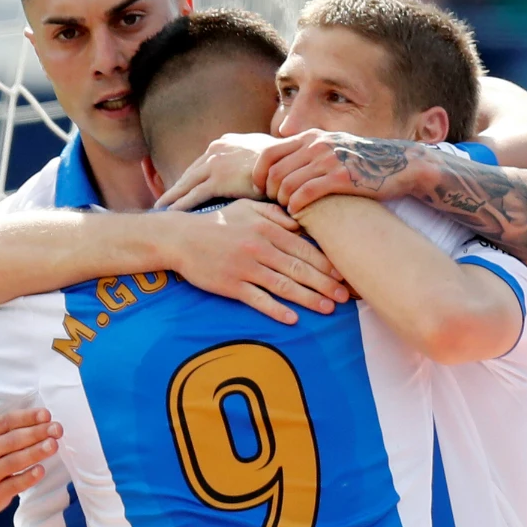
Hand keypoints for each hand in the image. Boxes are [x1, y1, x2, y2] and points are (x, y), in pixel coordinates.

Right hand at [0, 358, 61, 518]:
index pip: (5, 422)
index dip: (26, 418)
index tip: (46, 414)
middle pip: (11, 441)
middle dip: (36, 434)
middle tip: (58, 429)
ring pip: (13, 463)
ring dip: (34, 454)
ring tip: (54, 445)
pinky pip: (12, 486)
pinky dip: (26, 478)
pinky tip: (40, 470)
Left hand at [156, 132, 278, 210]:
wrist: (293, 167)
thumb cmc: (285, 167)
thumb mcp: (266, 160)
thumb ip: (253, 165)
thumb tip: (251, 175)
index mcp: (228, 142)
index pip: (204, 163)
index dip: (192, 177)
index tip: (182, 187)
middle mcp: (217, 148)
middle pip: (191, 172)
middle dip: (177, 187)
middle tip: (163, 201)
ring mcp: (216, 163)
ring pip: (187, 184)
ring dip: (173, 197)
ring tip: (161, 210)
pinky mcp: (217, 179)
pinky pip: (193, 195)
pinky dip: (180, 205)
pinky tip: (171, 214)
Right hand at [168, 199, 348, 323]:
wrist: (181, 238)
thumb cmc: (218, 222)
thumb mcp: (246, 208)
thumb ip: (275, 214)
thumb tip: (300, 224)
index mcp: (267, 228)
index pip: (304, 248)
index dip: (326, 263)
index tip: (344, 275)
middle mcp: (259, 248)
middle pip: (299, 269)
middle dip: (325, 284)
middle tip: (346, 297)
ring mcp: (245, 268)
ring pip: (283, 286)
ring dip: (308, 299)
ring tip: (328, 309)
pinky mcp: (230, 285)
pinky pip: (257, 299)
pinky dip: (276, 310)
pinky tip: (292, 319)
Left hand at [253, 129, 419, 214]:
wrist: (401, 165)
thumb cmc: (364, 162)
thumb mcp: (333, 147)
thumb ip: (308, 151)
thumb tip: (281, 164)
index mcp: (311, 136)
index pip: (268, 153)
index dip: (258, 175)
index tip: (261, 190)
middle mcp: (316, 144)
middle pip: (274, 172)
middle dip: (269, 192)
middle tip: (275, 205)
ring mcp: (328, 160)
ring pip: (287, 184)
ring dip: (282, 202)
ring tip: (288, 210)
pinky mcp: (340, 178)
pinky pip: (304, 194)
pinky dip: (295, 207)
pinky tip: (298, 214)